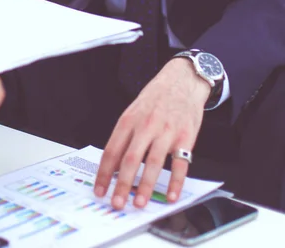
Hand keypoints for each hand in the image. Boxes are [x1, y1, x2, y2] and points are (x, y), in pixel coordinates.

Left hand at [94, 59, 209, 209]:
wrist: (182, 80)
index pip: (112, 150)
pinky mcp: (186, 137)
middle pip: (130, 159)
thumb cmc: (155, 98)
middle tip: (116, 203)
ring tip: (139, 203)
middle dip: (122, 184)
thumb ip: (125, 136)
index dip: (103, 173)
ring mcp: (166, 131)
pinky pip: (181, 163)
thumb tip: (113, 165)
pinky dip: (176, 182)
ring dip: (146, 186)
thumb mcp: (134, 111)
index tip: (99, 190)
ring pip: (153, 162)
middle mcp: (146, 126)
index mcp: (129, 120)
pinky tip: (170, 196)